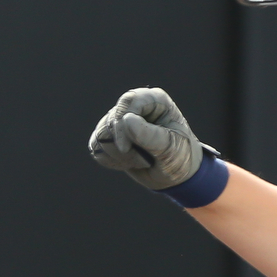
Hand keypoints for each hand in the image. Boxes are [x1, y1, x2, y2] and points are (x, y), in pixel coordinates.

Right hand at [88, 87, 211, 190]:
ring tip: (140, 161)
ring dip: (118, 156)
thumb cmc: (179, 156)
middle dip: (124, 147)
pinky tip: (128, 163)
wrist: (175, 175)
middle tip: (145, 160)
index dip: (121, 124)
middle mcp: (135, 106)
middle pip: (111, 121)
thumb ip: (150, 135)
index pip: (128, 101)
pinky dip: (111, 161)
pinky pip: (96, 147)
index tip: (125, 148)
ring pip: (101, 135)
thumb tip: (126, 120)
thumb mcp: (170, 148)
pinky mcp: (109, 136)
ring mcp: (120, 121)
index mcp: (154, 101)